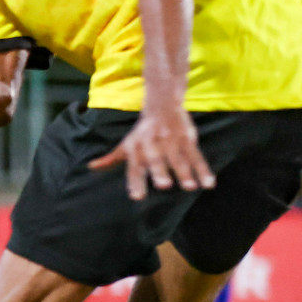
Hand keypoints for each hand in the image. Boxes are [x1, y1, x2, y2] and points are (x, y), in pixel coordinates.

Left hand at [88, 106, 215, 200]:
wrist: (162, 105)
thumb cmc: (142, 132)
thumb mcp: (126, 144)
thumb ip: (111, 158)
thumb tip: (91, 167)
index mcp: (136, 149)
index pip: (134, 167)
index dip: (135, 181)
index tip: (136, 197)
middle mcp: (153, 145)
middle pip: (156, 159)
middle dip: (160, 171)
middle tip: (164, 186)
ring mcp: (171, 142)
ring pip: (179, 158)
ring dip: (185, 172)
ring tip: (190, 187)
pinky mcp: (187, 139)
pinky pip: (196, 156)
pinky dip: (203, 169)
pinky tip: (210, 184)